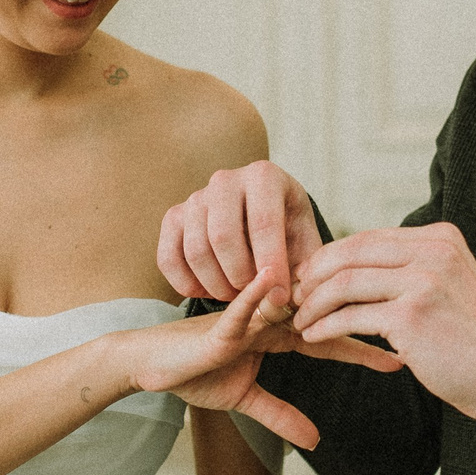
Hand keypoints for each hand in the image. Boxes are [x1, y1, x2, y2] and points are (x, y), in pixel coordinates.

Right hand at [113, 270, 395, 450]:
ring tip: (361, 297)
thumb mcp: (245, 399)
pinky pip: (240, 310)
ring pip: (288, 304)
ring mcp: (243, 317)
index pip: (329, 336)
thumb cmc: (193, 372)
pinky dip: (257, 297)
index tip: (400, 354)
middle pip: (320, 314)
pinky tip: (278, 284)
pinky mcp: (217, 325)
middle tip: (398, 320)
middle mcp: (265, 318)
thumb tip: (316, 441)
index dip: (363, 345)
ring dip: (323, 298)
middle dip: (357, 318)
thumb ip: (280, 415)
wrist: (148, 364)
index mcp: (276, 332)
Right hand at [159, 161, 324, 303]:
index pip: (263, 223)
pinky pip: (169, 258)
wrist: (264, 222)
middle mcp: (226, 180)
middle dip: (240, 278)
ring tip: (237, 295)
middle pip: (223, 237)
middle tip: (254, 295)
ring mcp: (196, 197)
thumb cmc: (289, 234)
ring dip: (216, 286)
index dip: (271, 266)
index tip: (279, 298)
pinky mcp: (174, 217)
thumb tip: (283, 296)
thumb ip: (304, 269)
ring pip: (196, 251)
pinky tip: (210, 291)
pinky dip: (187, 285)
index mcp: (264, 176)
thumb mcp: (307, 245)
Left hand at [291, 224, 475, 420]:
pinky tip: (313, 336)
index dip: (331, 256)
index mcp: (441, 238)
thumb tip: (356, 265)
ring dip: (314, 303)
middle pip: (351, 253)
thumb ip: (413, 267)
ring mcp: (423, 281)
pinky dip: (325, 326)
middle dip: (314, 275)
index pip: (369, 238)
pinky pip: (351, 316)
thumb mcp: (449, 284)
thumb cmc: (472, 338)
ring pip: (345, 283)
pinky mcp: (411, 315)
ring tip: (300, 319)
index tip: (309, 276)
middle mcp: (433, 251)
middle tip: (294, 296)